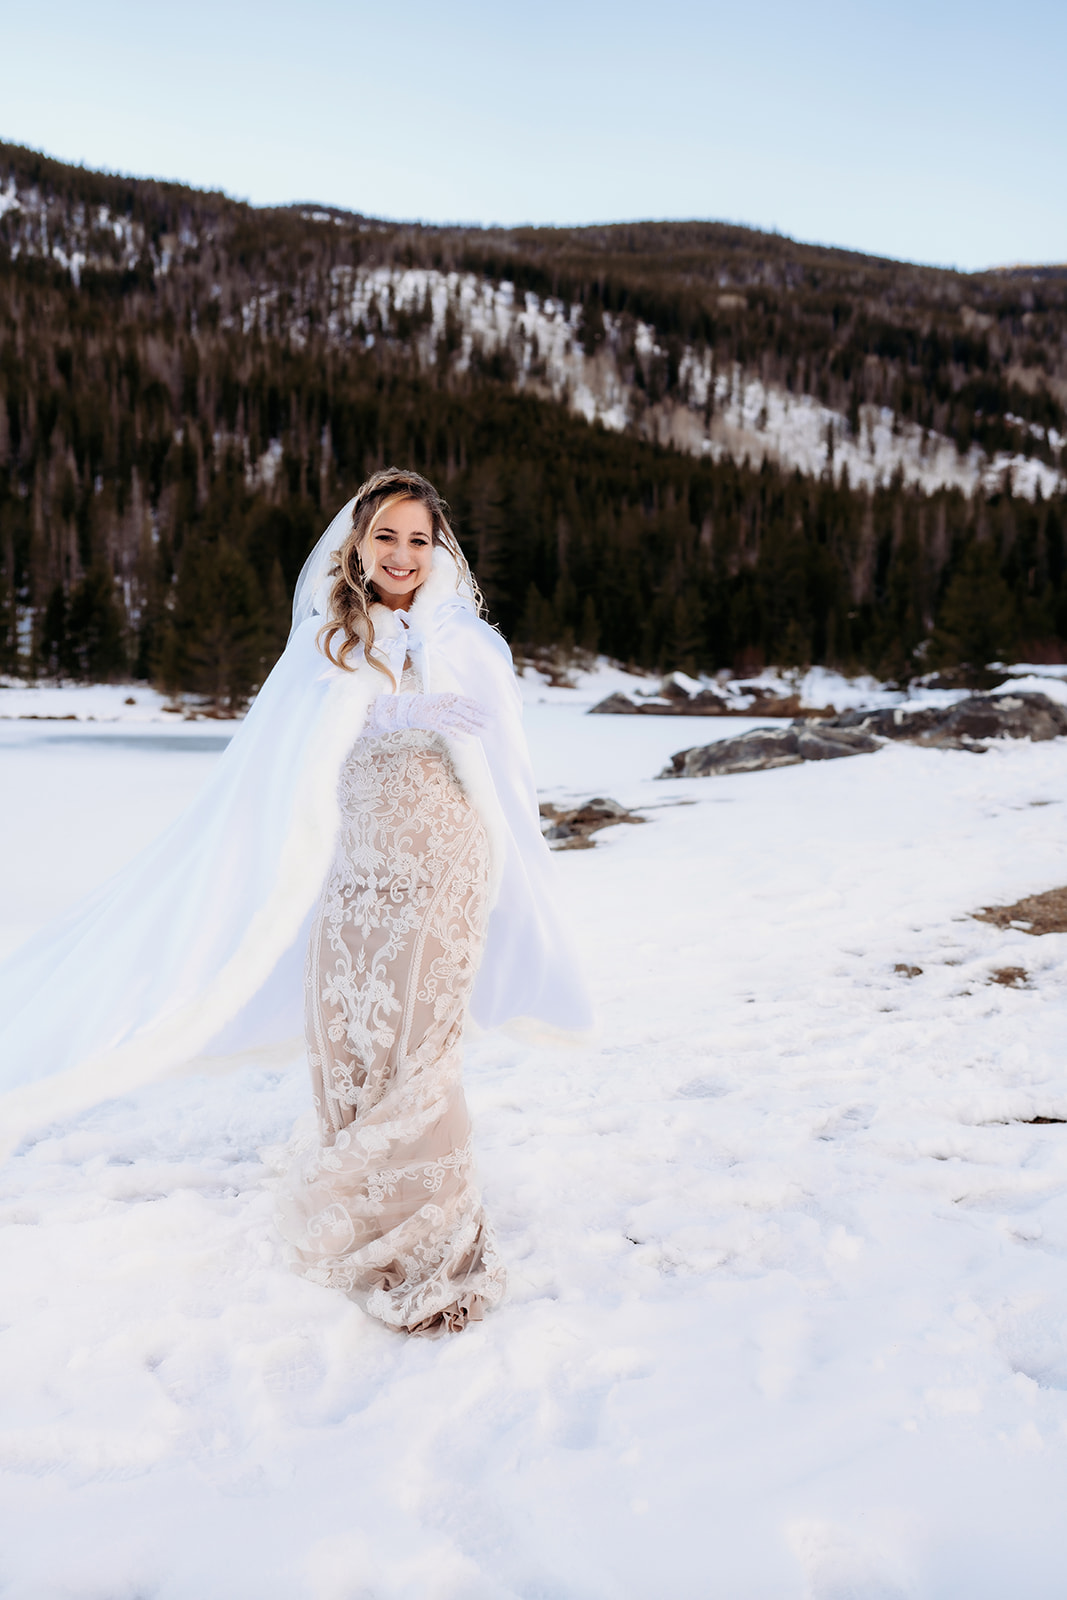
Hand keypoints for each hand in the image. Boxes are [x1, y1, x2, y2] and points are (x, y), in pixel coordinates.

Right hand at [363, 691, 489, 739]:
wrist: (405, 709)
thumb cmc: (426, 706)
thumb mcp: (442, 702)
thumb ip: (455, 706)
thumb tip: (472, 712)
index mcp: (449, 697)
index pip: (469, 702)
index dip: (481, 708)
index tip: (493, 713)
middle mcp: (445, 703)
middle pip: (466, 712)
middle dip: (480, 718)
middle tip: (493, 724)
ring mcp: (438, 713)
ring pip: (459, 721)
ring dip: (472, 727)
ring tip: (484, 733)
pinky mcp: (431, 722)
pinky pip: (446, 730)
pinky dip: (456, 735)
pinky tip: (466, 742)